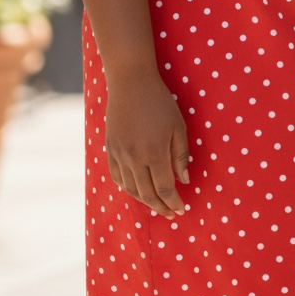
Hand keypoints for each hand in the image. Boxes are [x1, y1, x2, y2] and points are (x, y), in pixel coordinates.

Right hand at [105, 70, 190, 217]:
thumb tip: (184, 181)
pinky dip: (127, 188)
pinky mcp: (110, 149)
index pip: (165, 189)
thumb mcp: (178, 126)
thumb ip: (180, 155)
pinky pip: (117, 177)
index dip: (174, 203)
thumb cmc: (160, 102)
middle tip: (170, 213)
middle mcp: (134, 158)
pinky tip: (136, 190)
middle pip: (147, 194)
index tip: (181, 210)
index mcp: (154, 153)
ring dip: (144, 201)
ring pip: (130, 189)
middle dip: (160, 207)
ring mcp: (119, 155)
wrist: (131, 82)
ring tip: (156, 204)